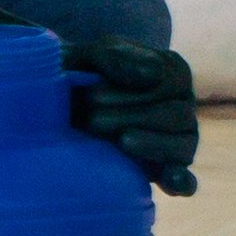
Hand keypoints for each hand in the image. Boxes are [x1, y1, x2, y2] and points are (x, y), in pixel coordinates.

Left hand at [77, 36, 200, 195]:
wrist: (50, 109)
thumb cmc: (74, 75)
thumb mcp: (90, 56)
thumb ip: (118, 57)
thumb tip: (153, 74)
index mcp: (171, 73)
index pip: (172, 83)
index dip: (133, 92)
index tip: (92, 96)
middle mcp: (181, 106)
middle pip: (177, 115)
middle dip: (133, 117)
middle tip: (91, 120)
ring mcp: (177, 142)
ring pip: (184, 146)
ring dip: (152, 144)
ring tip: (121, 141)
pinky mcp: (163, 172)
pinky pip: (184, 180)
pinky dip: (180, 180)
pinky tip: (169, 178)